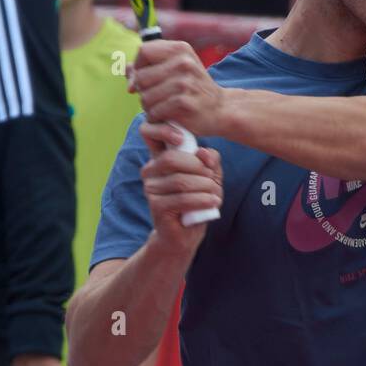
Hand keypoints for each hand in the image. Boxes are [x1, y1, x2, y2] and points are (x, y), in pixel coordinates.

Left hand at [131, 40, 225, 137]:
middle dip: (142, 90)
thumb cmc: (193, 88)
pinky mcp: (184, 103)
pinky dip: (156, 117)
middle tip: (154, 98)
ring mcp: (184, 83)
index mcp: (180, 49)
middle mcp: (183, 63)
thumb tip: (125, 68)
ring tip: (160, 107)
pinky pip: (155, 111)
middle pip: (141, 76)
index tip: (143, 79)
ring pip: (145, 96)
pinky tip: (166, 116)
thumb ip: (150, 66)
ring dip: (148, 107)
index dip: (138, 67)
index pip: (144, 51)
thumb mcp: (175, 69)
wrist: (220, 108)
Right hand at [139, 120, 222, 254]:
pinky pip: (183, 199)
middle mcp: (150, 171)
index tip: (183, 139)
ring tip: (215, 195)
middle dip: (199, 168)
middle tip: (212, 180)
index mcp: (160, 159)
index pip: (150, 133)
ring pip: (181, 181)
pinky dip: (202, 200)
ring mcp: (151, 190)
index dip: (164, 130)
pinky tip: (213, 203)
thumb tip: (203, 152)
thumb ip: (210, 160)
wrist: (185, 234)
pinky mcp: (156, 207)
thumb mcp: (210, 176)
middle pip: (172, 158)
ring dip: (205, 187)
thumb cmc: (197, 201)